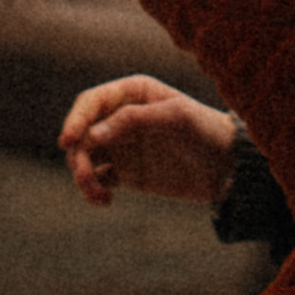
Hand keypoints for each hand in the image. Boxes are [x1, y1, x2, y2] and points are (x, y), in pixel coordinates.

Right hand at [58, 74, 237, 208]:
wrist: (227, 167)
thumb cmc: (205, 131)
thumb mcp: (175, 117)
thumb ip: (133, 120)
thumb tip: (91, 136)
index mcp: (132, 93)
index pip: (90, 103)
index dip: (75, 120)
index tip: (67, 142)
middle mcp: (121, 117)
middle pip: (81, 133)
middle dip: (77, 156)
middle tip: (87, 178)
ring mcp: (121, 145)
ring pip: (84, 158)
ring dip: (81, 177)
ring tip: (99, 195)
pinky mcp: (125, 173)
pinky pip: (95, 179)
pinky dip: (92, 190)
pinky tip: (105, 200)